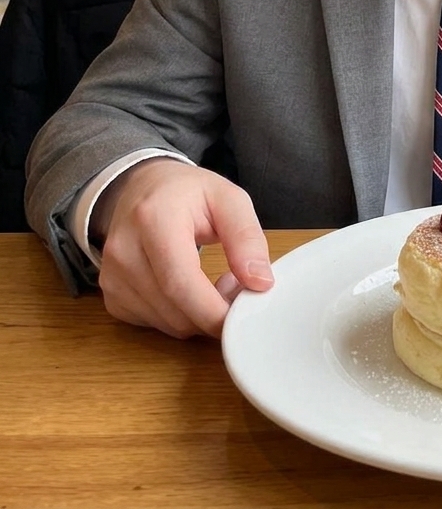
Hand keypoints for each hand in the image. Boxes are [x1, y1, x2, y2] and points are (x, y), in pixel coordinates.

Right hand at [92, 158, 273, 338]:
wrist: (141, 187)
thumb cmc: (188, 192)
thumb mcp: (229, 199)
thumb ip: (247, 238)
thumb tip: (260, 282)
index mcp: (154, 219)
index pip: (180, 282)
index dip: (214, 310)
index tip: (244, 314)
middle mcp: (124, 250)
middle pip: (174, 309)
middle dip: (213, 313)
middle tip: (236, 287)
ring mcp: (112, 277)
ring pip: (166, 323)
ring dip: (198, 316)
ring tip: (213, 283)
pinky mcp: (111, 295)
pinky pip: (152, 324)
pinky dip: (178, 317)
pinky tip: (189, 291)